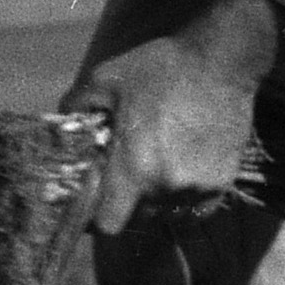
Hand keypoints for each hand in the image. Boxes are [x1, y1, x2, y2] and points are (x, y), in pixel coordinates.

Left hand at [85, 0, 283, 238]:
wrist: (220, 60)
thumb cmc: (160, 68)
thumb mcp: (105, 79)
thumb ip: (77, 105)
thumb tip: (63, 122)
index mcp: (133, 168)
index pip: (109, 224)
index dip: (98, 220)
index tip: (95, 204)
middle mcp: (165, 186)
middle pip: (138, 219)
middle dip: (128, 202)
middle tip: (126, 177)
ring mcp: (196, 187)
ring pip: (168, 214)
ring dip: (158, 201)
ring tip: (156, 171)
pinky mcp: (221, 182)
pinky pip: (197, 211)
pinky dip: (186, 203)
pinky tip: (180, 180)